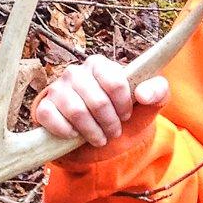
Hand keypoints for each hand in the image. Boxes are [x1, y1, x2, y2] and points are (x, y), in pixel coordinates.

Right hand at [30, 54, 168, 146]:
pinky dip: (68, 132)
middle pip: (97, 101)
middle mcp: (76, 72)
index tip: (126, 116)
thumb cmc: (122, 114)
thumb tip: (144, 94)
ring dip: (92, 132)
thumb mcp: (147, 104)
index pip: (115, 82)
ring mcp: (57, 89)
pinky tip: (76, 135)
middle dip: (110, 123)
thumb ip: (158, 91)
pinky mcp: (44, 107)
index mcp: (100, 65)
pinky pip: (52, 119)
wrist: (97, 135)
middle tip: (114, 132)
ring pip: (76, 112)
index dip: (124, 105)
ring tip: (100, 138)